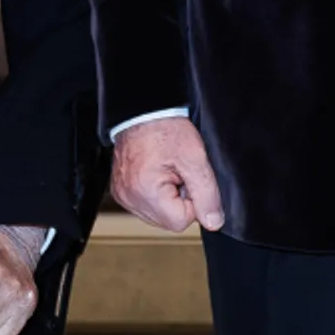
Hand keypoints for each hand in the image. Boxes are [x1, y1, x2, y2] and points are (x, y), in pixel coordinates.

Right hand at [111, 117, 224, 233]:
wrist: (143, 112)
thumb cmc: (165, 129)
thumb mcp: (195, 159)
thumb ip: (207, 194)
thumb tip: (213, 221)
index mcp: (146, 192)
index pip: (181, 221)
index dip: (193, 202)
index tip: (188, 179)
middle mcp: (130, 198)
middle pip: (168, 221)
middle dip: (179, 201)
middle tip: (177, 173)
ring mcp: (123, 196)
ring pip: (158, 216)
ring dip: (167, 199)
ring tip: (166, 172)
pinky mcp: (121, 192)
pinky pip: (145, 206)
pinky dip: (155, 195)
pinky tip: (156, 174)